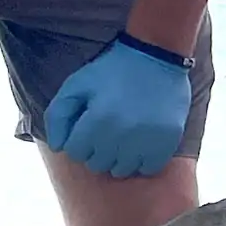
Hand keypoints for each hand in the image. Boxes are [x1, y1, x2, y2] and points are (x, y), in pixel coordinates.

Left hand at [42, 32, 190, 180]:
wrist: (157, 55)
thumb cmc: (113, 70)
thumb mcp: (77, 83)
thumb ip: (58, 115)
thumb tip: (57, 147)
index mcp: (97, 118)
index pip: (75, 152)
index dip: (78, 139)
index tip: (87, 126)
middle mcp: (122, 133)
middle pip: (97, 164)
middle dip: (96, 149)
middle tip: (105, 130)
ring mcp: (147, 140)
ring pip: (121, 170)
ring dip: (117, 157)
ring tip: (122, 136)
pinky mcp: (168, 142)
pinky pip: (147, 169)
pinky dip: (141, 160)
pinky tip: (140, 143)